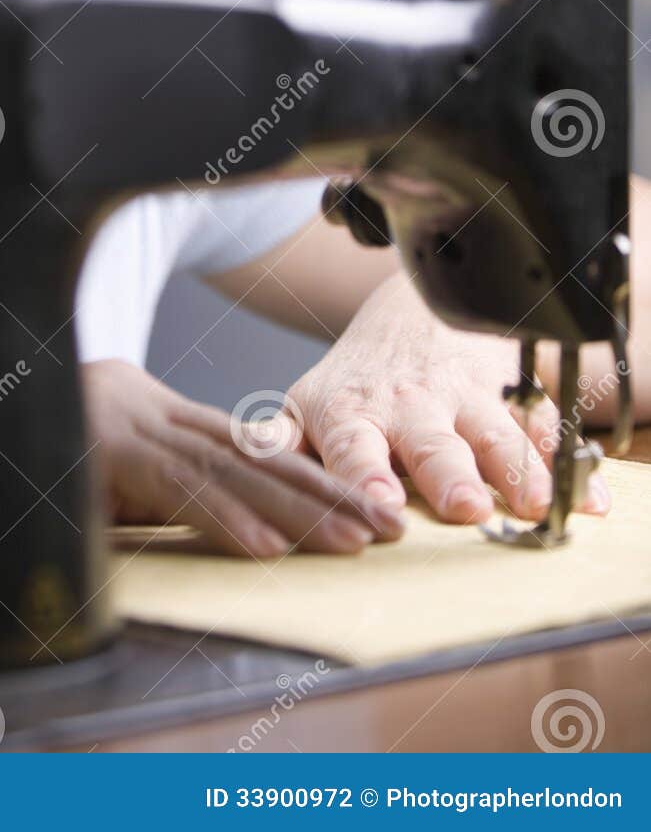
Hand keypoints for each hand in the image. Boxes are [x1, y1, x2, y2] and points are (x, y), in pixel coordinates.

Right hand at [81, 357, 404, 558]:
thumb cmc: (52, 436)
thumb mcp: (113, 462)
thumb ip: (166, 486)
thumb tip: (229, 526)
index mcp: (168, 421)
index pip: (257, 452)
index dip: (317, 481)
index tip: (372, 511)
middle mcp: (161, 419)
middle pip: (260, 461)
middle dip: (328, 496)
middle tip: (388, 531)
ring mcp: (136, 432)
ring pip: (232, 475)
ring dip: (297, 513)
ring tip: (349, 543)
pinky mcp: (108, 453)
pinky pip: (178, 490)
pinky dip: (225, 519)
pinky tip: (268, 548)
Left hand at [287, 271, 610, 523]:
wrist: (413, 323)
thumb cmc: (352, 388)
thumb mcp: (306, 407)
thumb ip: (276, 441)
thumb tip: (242, 458)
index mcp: (352, 412)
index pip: (353, 446)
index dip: (364, 476)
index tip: (378, 507)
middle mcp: (410, 407)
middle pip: (433, 444)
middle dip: (450, 474)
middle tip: (466, 507)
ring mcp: (465, 404)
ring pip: (496, 434)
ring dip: (515, 470)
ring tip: (534, 505)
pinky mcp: (510, 406)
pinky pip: (545, 432)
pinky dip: (569, 466)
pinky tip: (589, 500)